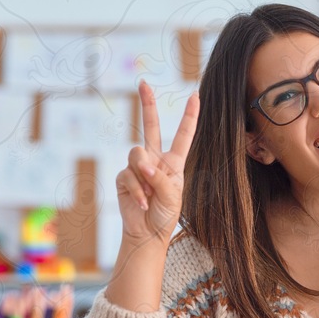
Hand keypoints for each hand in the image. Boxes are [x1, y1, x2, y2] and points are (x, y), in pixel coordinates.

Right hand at [116, 82, 198, 245]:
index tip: (195, 95)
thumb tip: (143, 166)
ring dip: (144, 176)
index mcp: (174, 162)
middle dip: (147, 104)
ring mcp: (137, 168)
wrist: (147, 234)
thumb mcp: (173, 196)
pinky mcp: (123, 178)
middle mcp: (155, 160)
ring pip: (137, 154)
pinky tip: (142, 204)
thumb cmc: (165, 215)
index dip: (189, 116)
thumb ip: (161, 178)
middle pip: (150, 126)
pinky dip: (136, 190)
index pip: (183, 135)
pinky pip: (127, 175)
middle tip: (143, 83)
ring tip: (150, 195)